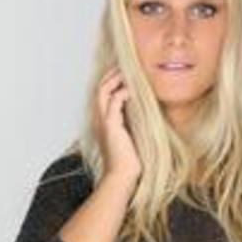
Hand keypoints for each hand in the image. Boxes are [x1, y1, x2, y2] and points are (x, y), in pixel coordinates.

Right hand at [95, 66, 142, 182]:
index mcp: (102, 119)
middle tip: (128, 66)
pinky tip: (133, 91)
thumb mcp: (129, 135)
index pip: (103, 92)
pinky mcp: (111, 125)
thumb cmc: (127, 159)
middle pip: (100, 86)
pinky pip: (114, 100)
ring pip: (104, 90)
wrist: (121, 176)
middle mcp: (99, 118)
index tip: (126, 72)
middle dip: (113, 73)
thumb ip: (131, 121)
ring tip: (130, 73)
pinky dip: (123, 92)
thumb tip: (142, 110)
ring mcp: (103, 120)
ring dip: (117, 79)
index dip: (112, 79)